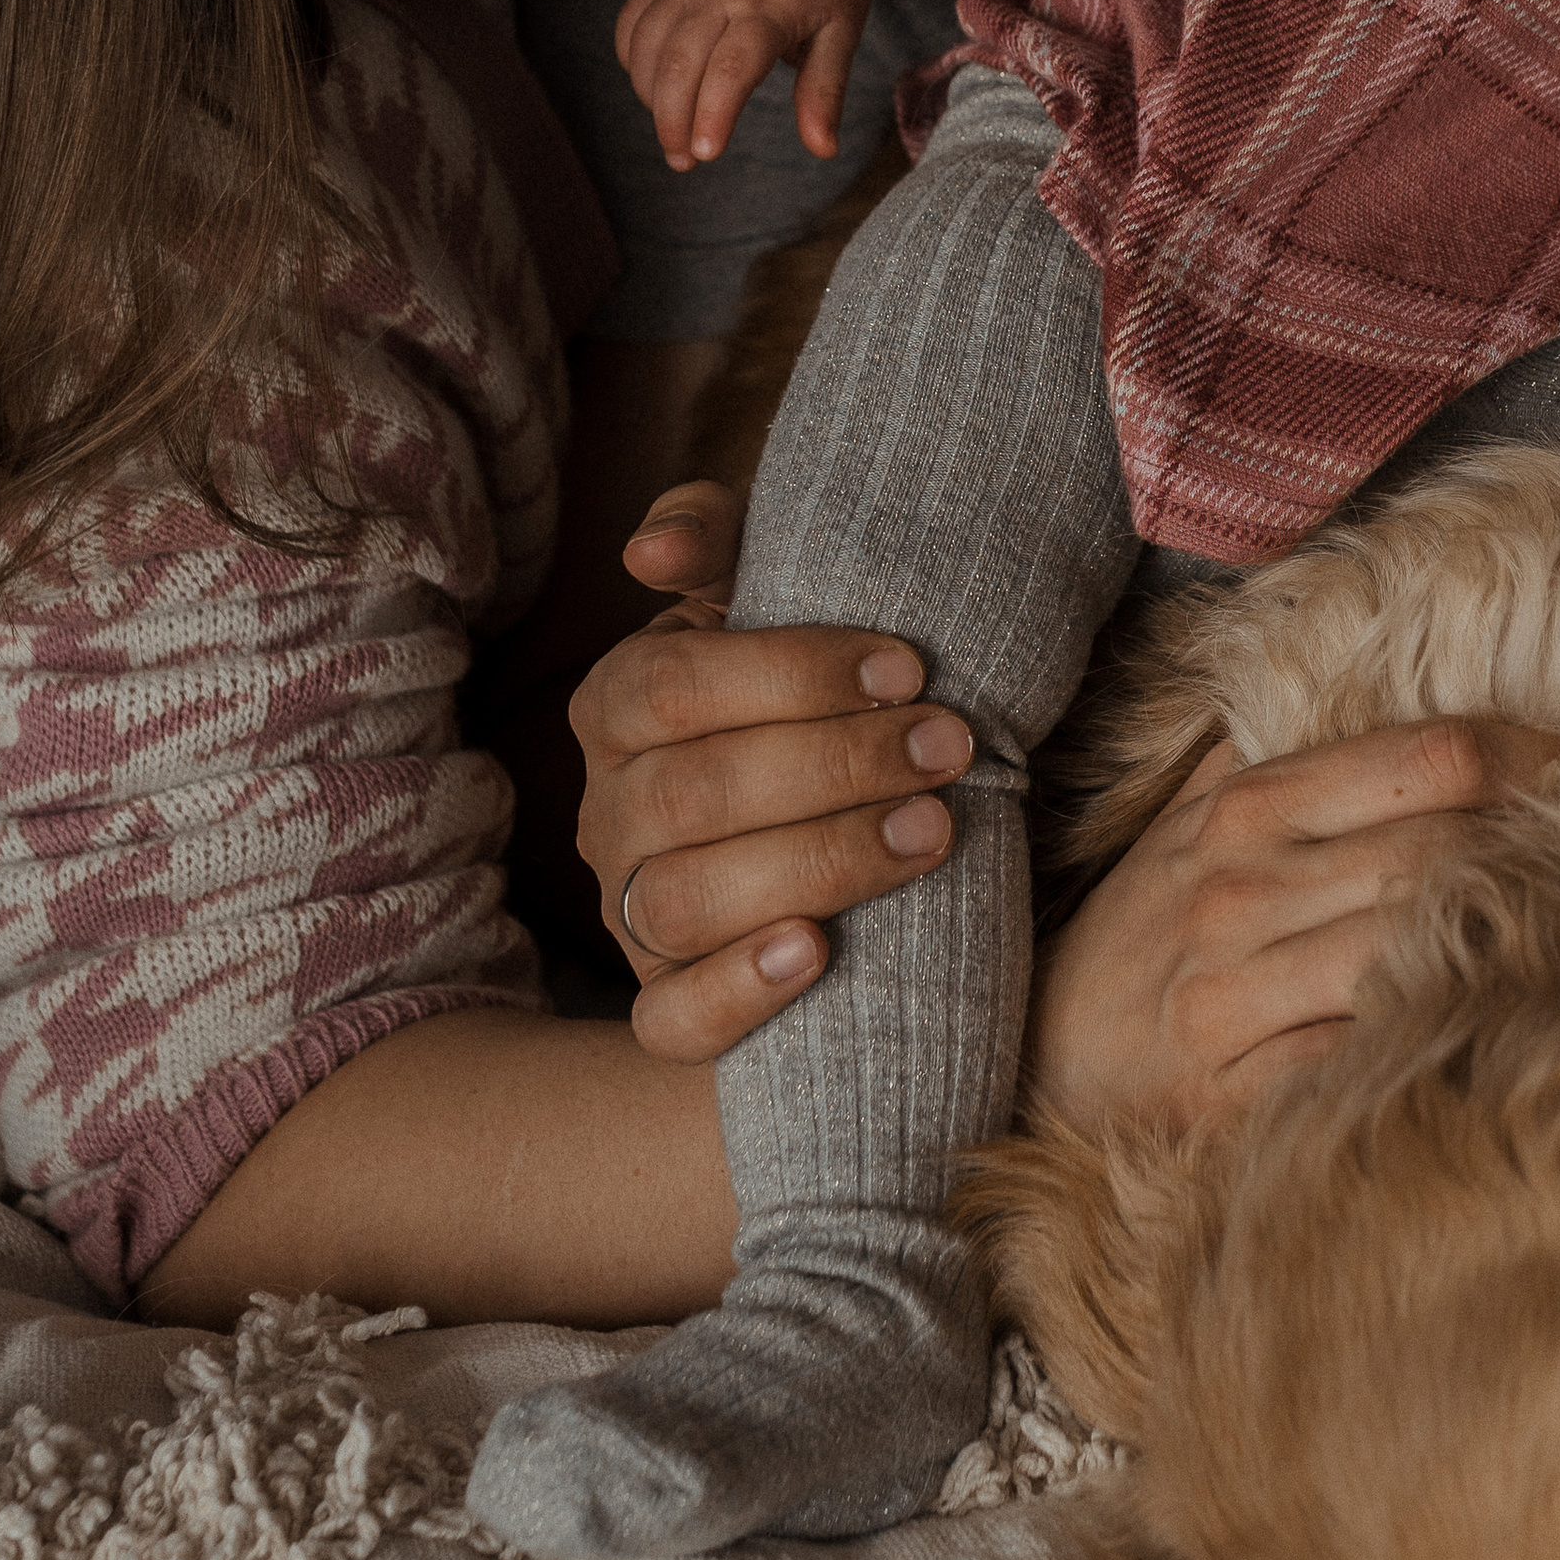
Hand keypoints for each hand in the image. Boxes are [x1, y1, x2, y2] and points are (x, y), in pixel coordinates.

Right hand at [573, 476, 975, 1057]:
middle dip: (833, 768)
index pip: (671, 685)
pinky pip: (670, 1020)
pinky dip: (737, 994)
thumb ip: (720, 538)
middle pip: (686, 795)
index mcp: (619, 704)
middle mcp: (607, 812)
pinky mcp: (665, 1002)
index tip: (910, 670)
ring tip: (934, 835)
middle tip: (951, 749)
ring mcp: (629, 914)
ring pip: (683, 902)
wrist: (841, 809)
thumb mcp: (770, 592)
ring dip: (817, 865)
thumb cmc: (811, 688)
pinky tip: (818, 954)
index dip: (789, 675)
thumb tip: (653, 549)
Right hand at [613, 0, 877, 171]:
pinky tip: (651, 85)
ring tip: (670, 130)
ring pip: (648, 41)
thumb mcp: (843, 36)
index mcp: (770, 8)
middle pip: (680, 60)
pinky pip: (634, 16)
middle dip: (671, 119)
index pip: (731, 67)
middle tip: (683, 161)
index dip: (713, 113)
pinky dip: (632, 56)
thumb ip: (825, 93)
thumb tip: (824, 150)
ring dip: (649, 95)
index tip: (706, 154)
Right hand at [1027, 716, 1559, 1134]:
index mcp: (1245, 809)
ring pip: (1414, 948)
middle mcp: (1241, 892)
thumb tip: (1364, 689)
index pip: (1428, 758)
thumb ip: (1272, 760)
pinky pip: (1367, 1057)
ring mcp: (1235, 997)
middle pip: (1442, 851)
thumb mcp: (1188, 830)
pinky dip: (1442, 1036)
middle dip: (1550, 846)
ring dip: (1514, 939)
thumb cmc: (1138, 942)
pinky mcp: (1234, 1096)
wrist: (1039, 1068)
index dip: (1535, 756)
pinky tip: (1506, 1024)